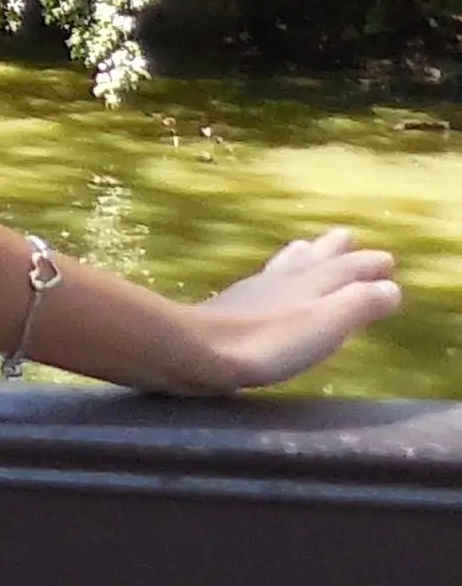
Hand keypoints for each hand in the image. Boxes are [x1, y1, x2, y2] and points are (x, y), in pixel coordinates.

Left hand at [190, 228, 402, 391]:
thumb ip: (360, 304)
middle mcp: (283, 278)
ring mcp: (252, 291)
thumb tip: (390, 287)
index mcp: (312, 282)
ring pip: (283, 264)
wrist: (196, 349)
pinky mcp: (228, 306)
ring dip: (301, 255)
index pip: (348, 267)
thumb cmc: (268, 340)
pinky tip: (261, 283)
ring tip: (304, 247)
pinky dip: (273, 275)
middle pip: (313, 256)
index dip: (369, 265)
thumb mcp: (326, 324)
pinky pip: (261, 281)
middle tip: (344, 236)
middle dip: (333, 249)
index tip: (387, 261)